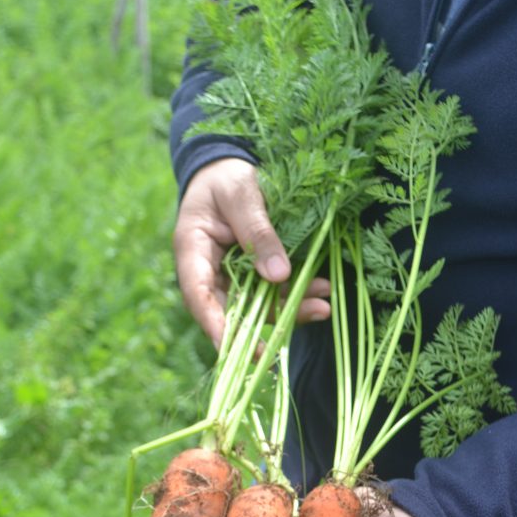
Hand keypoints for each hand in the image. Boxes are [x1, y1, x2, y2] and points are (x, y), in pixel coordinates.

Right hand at [174, 157, 330, 348]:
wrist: (229, 167)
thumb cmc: (226, 176)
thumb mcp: (242, 194)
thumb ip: (257, 232)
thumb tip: (278, 276)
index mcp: (192, 251)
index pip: (199, 296)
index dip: (216, 326)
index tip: (235, 349)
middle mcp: (209, 272)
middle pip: (230, 309)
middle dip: (262, 325)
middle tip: (291, 338)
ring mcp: (231, 276)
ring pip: (257, 305)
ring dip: (289, 309)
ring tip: (323, 307)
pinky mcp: (252, 275)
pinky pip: (273, 292)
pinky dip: (296, 294)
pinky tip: (322, 290)